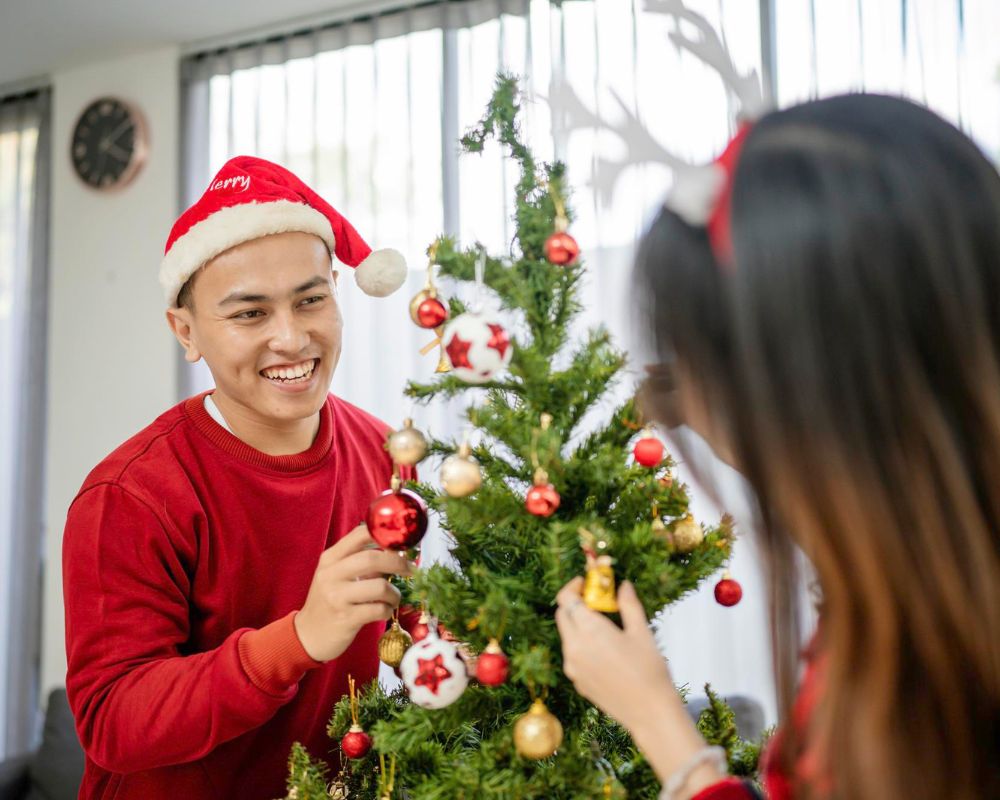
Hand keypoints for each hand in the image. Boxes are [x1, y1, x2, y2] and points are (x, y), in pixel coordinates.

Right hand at [294, 524, 413, 661]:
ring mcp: (336, 597)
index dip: (386, 536)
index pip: (360, 534)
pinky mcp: (345, 619)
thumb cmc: (329, 600)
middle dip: (398, 563)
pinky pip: (379, 609)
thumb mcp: (336, 575)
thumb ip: (359, 560)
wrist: (308, 634)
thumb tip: (396, 550)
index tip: (402, 544)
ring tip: (393, 598)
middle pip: (372, 558)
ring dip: (394, 593)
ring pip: (380, 586)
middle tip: (410, 570)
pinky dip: (388, 610)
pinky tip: (384, 611)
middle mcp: (331, 574)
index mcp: (330, 558)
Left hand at [555, 578, 719, 795]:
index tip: (586, 582)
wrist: (650, 713)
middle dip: (574, 603)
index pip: (566, 599)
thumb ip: (628, 604)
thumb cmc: (650, 670)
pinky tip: (604, 650)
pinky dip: (581, 644)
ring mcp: (572, 667)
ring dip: (577, 625)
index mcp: (588, 631)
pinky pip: (572, 655)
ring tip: (603, 626)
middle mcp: (573, 648)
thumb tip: (623, 585)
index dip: (573, 586)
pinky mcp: (576, 681)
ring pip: (566, 636)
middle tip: (595, 600)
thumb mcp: (641, 632)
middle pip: (562, 615)